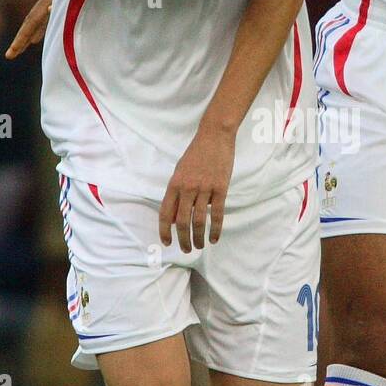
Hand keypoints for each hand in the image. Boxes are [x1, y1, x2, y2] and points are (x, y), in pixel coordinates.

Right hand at [5, 0, 55, 57]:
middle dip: (21, 39)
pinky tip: (39, 37)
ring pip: (38, 19)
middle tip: (10, 55)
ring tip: (23, 47)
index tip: (11, 53)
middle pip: (31, 21)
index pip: (31, 21)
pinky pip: (47, 17)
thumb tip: (50, 10)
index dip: (21, 38)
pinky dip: (41, 28)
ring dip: (30, 34)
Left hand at [159, 124, 235, 251]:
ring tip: (199, 246)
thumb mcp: (180, 171)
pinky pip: (217, 214)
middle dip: (183, 239)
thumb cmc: (196, 154)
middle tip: (186, 250)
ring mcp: (204, 188)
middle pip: (183, 221)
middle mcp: (187, 188)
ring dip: (198, 237)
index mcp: (174, 184)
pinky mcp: (221, 188)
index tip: (167, 242)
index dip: (165, 230)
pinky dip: (216, 229)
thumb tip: (175, 217)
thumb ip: (177, 193)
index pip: (166, 213)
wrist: (214, 136)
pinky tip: (214, 238)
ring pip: (199, 221)